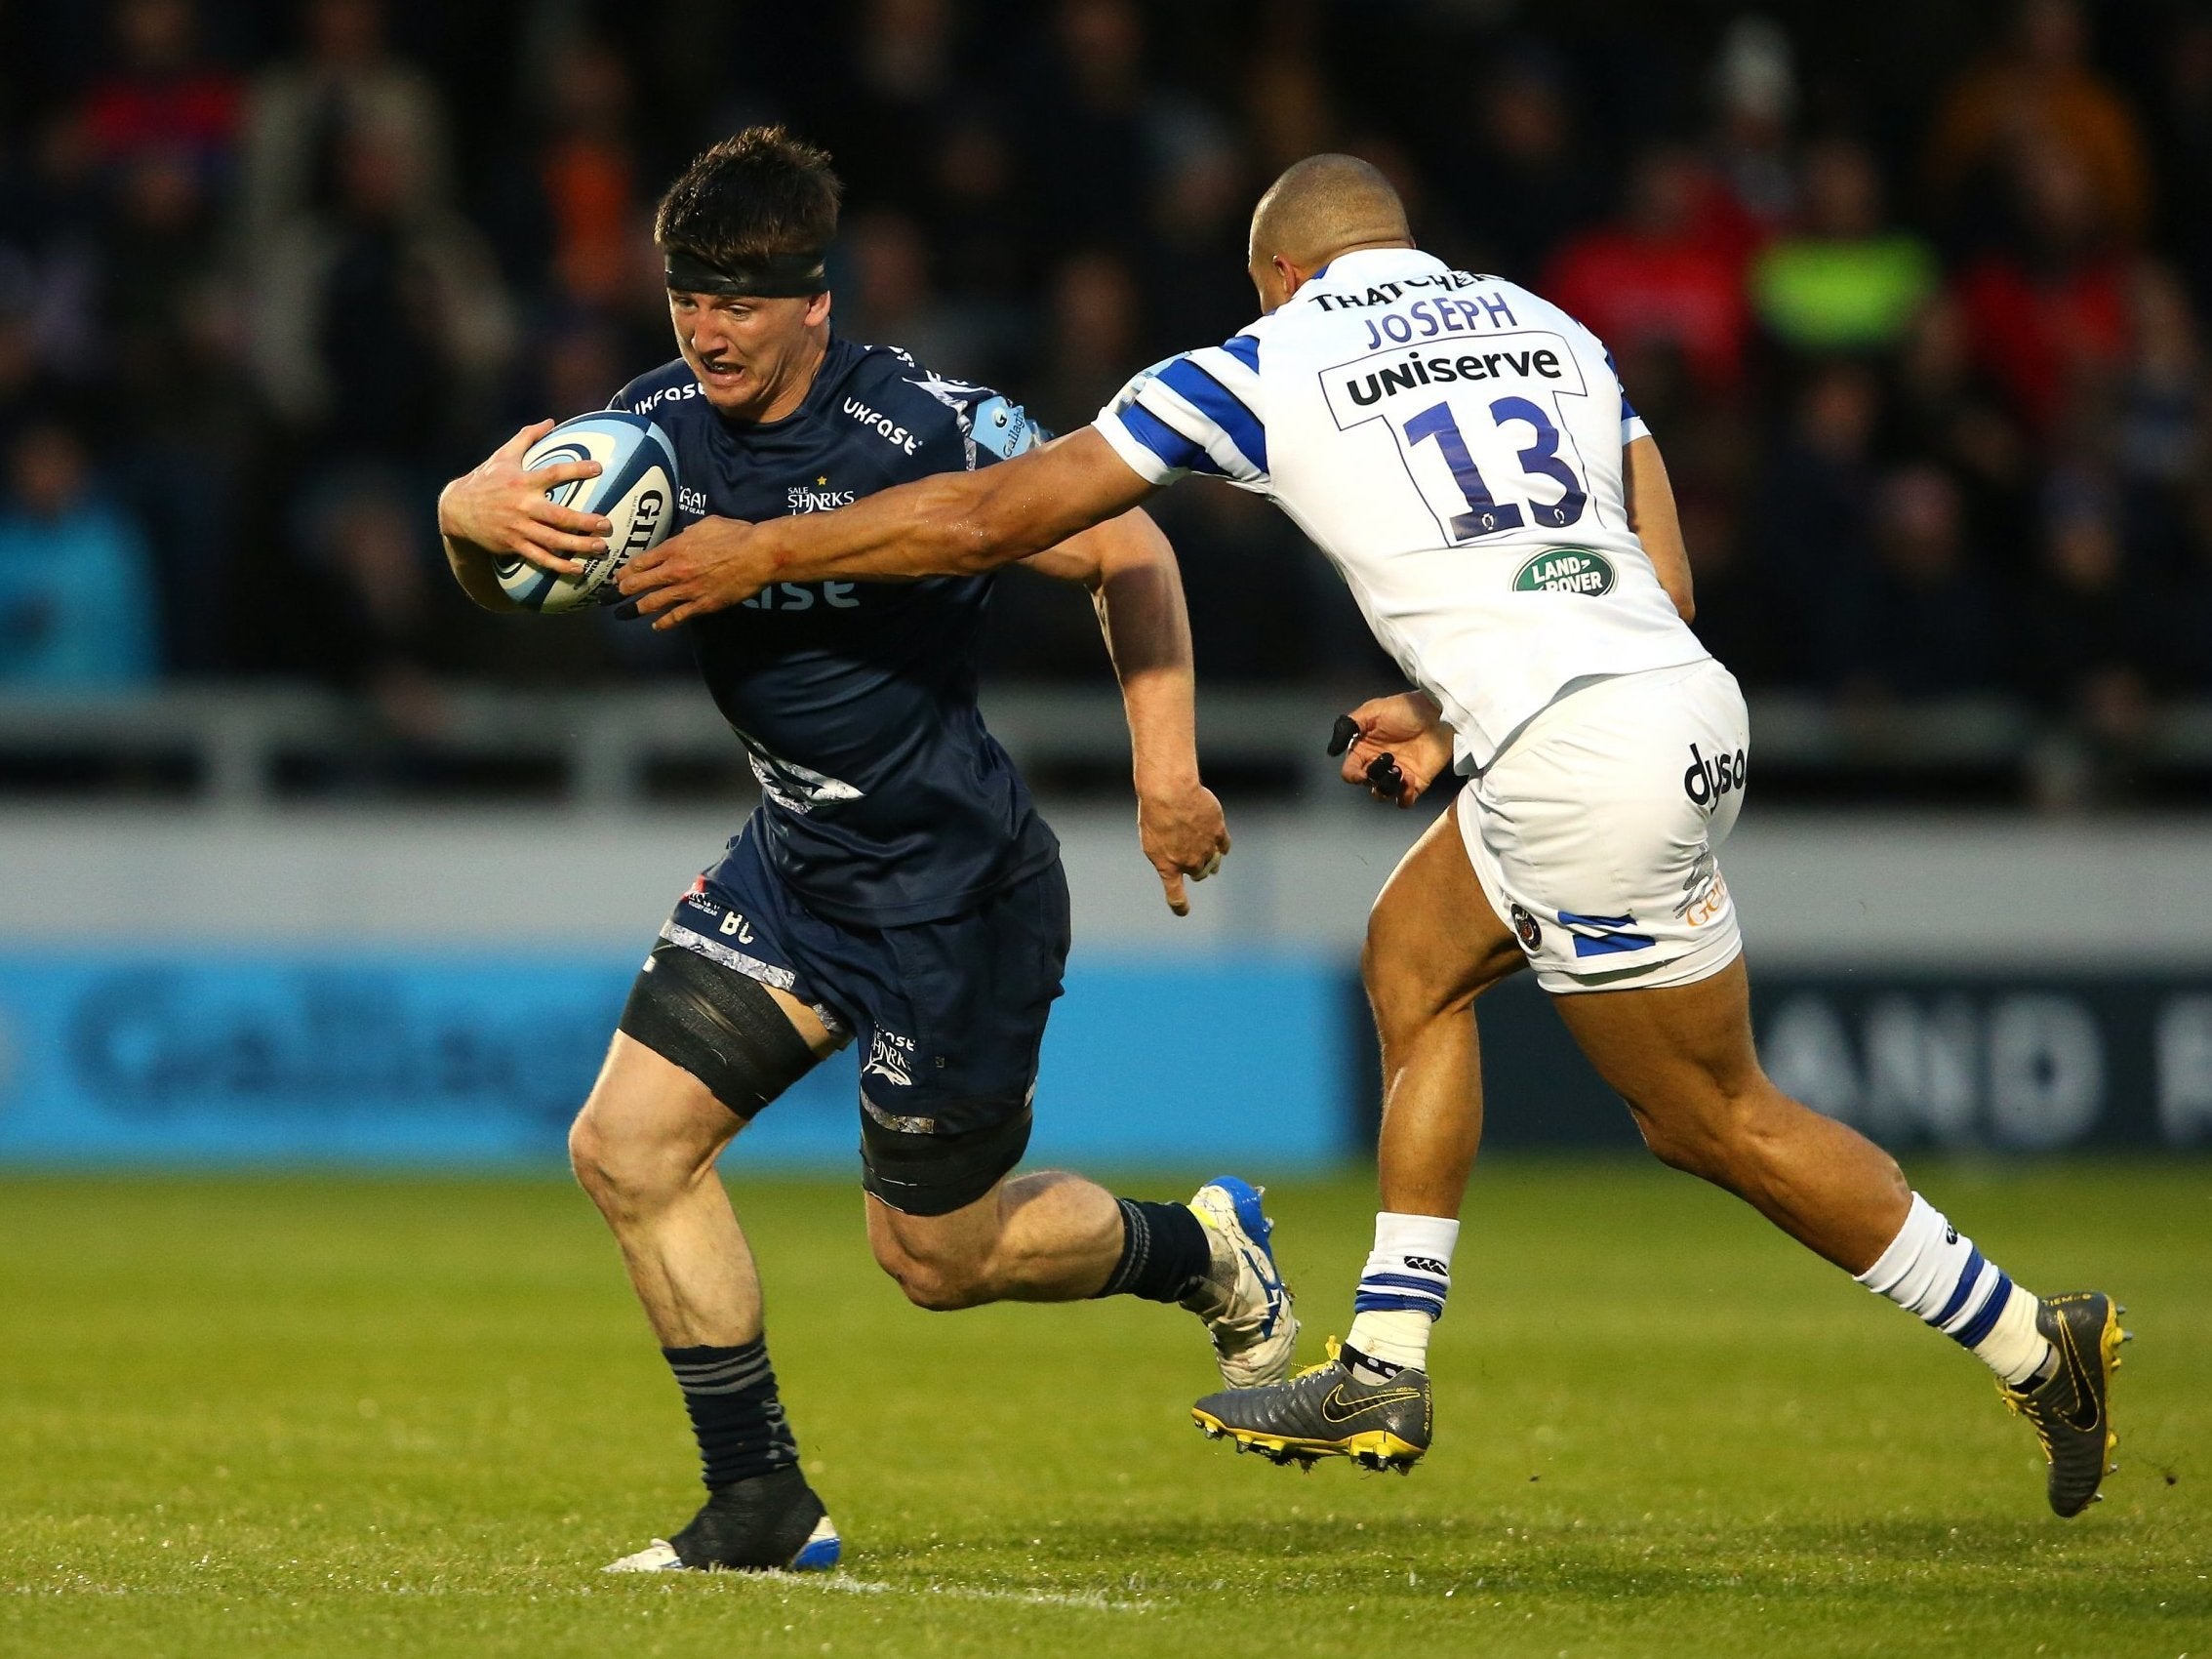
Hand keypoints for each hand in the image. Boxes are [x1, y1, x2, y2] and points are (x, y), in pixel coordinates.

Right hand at [438, 420, 609, 575]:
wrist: (457, 510)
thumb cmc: (485, 479)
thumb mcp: (503, 456)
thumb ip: (527, 437)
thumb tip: (550, 421)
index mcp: (523, 482)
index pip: (554, 473)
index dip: (576, 470)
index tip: (598, 468)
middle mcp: (522, 506)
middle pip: (559, 515)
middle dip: (584, 521)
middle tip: (607, 524)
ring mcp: (519, 527)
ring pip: (553, 540)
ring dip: (578, 545)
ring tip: (601, 547)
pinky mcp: (514, 544)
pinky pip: (540, 557)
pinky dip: (559, 565)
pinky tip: (578, 569)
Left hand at [617, 516, 776, 628]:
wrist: (756, 556)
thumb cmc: (735, 534)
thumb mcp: (706, 524)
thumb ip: (688, 533)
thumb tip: (683, 537)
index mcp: (674, 548)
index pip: (640, 562)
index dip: (625, 571)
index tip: (617, 576)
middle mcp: (674, 570)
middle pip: (640, 583)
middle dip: (622, 590)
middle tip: (610, 596)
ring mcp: (686, 590)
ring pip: (653, 602)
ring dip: (636, 609)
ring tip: (623, 614)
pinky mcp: (701, 605)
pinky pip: (677, 617)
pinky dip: (664, 623)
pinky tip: (656, 626)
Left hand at [1137, 776, 1229, 915]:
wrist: (1170, 792)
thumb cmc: (1154, 813)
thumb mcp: (1150, 839)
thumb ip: (1163, 856)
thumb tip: (1178, 864)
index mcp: (1168, 866)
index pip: (1176, 895)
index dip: (1180, 906)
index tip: (1183, 911)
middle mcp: (1189, 862)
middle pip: (1197, 873)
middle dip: (1196, 871)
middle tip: (1193, 864)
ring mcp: (1206, 848)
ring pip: (1212, 862)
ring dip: (1210, 862)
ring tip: (1210, 859)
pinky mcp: (1218, 831)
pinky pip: (1224, 845)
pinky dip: (1222, 847)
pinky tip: (1221, 846)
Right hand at [1331, 692, 1452, 805]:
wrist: (1437, 712)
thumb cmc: (1405, 708)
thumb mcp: (1371, 710)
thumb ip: (1347, 727)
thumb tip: (1332, 751)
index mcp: (1364, 750)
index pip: (1349, 773)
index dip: (1352, 776)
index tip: (1362, 771)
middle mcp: (1378, 765)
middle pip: (1366, 784)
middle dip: (1375, 775)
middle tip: (1389, 757)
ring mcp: (1398, 774)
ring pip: (1382, 795)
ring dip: (1387, 787)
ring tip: (1399, 769)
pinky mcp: (1416, 782)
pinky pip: (1404, 801)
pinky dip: (1403, 796)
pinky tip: (1409, 779)